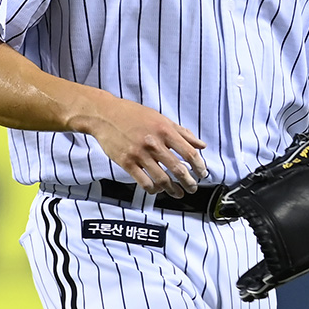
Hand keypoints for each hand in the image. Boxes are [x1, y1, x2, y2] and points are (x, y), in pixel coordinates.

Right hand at [77, 94, 208, 196]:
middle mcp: (154, 143)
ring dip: (173, 190)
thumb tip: (201, 145)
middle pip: (178, 169)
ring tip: (178, 193)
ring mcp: (140, 154)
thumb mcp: (161, 118)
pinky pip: (144, 182)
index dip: (199, 166)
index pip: (189, 153)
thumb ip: (182, 133)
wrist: (105, 114)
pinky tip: (158, 190)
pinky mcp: (127, 163)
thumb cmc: (133, 114)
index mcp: (165, 130)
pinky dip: (154, 189)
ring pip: (162, 179)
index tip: (202, 173)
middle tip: (193, 188)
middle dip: (189, 182)